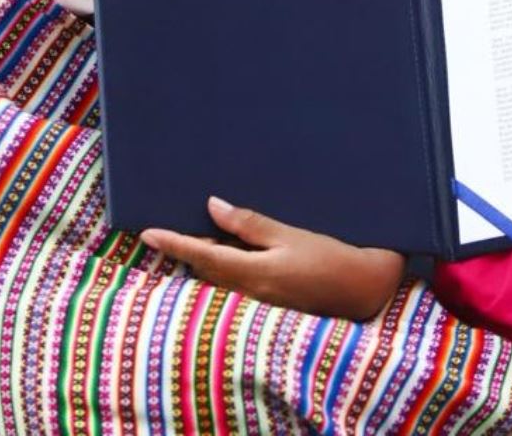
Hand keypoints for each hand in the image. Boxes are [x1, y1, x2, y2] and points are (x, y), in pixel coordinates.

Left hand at [141, 197, 405, 320]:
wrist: (364, 289)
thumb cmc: (330, 257)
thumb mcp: (289, 235)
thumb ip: (249, 224)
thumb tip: (212, 207)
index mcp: (253, 273)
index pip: (202, 256)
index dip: (173, 243)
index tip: (147, 233)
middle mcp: (250, 293)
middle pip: (207, 270)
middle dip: (185, 252)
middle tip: (166, 232)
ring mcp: (261, 302)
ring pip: (220, 279)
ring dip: (205, 260)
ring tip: (192, 239)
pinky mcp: (272, 303)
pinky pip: (237, 285)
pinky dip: (227, 268)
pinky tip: (229, 254)